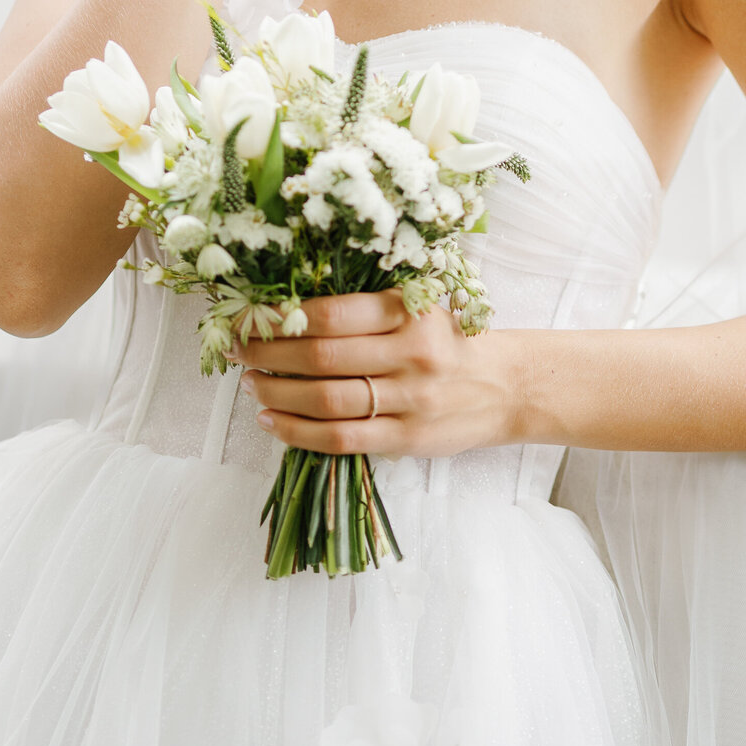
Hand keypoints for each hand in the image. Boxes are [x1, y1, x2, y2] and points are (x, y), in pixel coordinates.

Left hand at [234, 290, 517, 456]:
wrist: (507, 386)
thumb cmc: (449, 341)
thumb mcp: (419, 307)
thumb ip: (366, 307)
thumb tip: (288, 309)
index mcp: (409, 311)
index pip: (332, 313)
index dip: (282, 317)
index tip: (250, 316)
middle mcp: (410, 353)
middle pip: (321, 357)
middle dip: (267, 353)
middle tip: (238, 348)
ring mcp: (410, 400)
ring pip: (326, 400)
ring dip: (277, 394)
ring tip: (252, 385)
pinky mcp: (407, 438)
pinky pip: (340, 439)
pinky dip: (297, 432)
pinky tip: (272, 421)